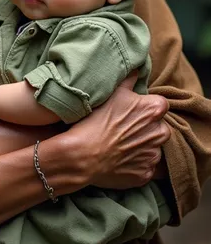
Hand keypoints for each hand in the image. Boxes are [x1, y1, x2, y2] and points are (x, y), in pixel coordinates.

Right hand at [66, 73, 170, 188]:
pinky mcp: (146, 174)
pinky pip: (146, 167)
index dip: (145, 107)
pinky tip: (120, 159)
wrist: (82, 154)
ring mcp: (154, 155)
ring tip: (121, 144)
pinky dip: (136, 164)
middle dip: (147, 128)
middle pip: (159, 127)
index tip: (132, 111)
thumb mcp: (112, 92)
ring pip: (153, 147)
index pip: (159, 105)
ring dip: (142, 146)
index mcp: (154, 109)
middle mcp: (160, 132)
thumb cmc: (96, 120)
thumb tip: (137, 69)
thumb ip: (129, 79)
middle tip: (125, 128)